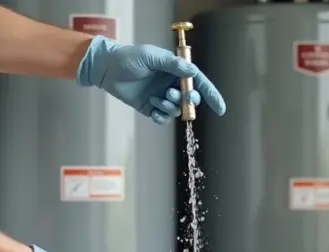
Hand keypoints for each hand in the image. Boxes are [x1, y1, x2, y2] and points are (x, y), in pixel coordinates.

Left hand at [77, 35, 226, 124]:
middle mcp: (171, 83)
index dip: (211, 95)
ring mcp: (161, 96)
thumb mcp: (152, 57)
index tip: (220, 109)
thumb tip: (192, 72)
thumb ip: (172, 64)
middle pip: (190, 98)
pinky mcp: (150, 107)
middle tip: (177, 95)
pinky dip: (161, 116)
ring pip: (176, 109)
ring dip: (171, 106)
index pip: (199, 82)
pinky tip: (153, 109)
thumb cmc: (129, 58)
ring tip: (158, 98)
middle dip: (188, 100)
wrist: (107, 69)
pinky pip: (163, 118)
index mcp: (175, 70)